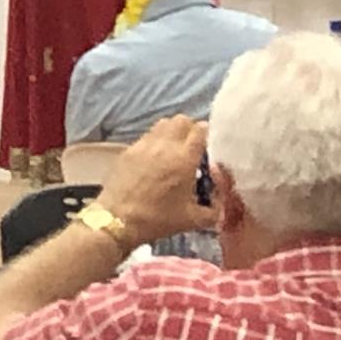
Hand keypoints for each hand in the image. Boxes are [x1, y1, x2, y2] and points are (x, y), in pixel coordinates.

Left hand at [93, 115, 216, 249]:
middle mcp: (164, 145)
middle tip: (194, 146)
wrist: (117, 219)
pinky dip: (155, 141)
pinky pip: (146, 136)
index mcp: (184, 158)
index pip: (201, 129)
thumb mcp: (194, 219)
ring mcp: (143, 145)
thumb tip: (222, 203)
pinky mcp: (128, 150)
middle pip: (181, 120)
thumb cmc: (158, 219)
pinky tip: (156, 158)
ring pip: (162, 124)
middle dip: (190, 129)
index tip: (212, 144)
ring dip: (172, 131)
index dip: (209, 133)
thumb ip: (215, 209)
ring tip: (175, 149)